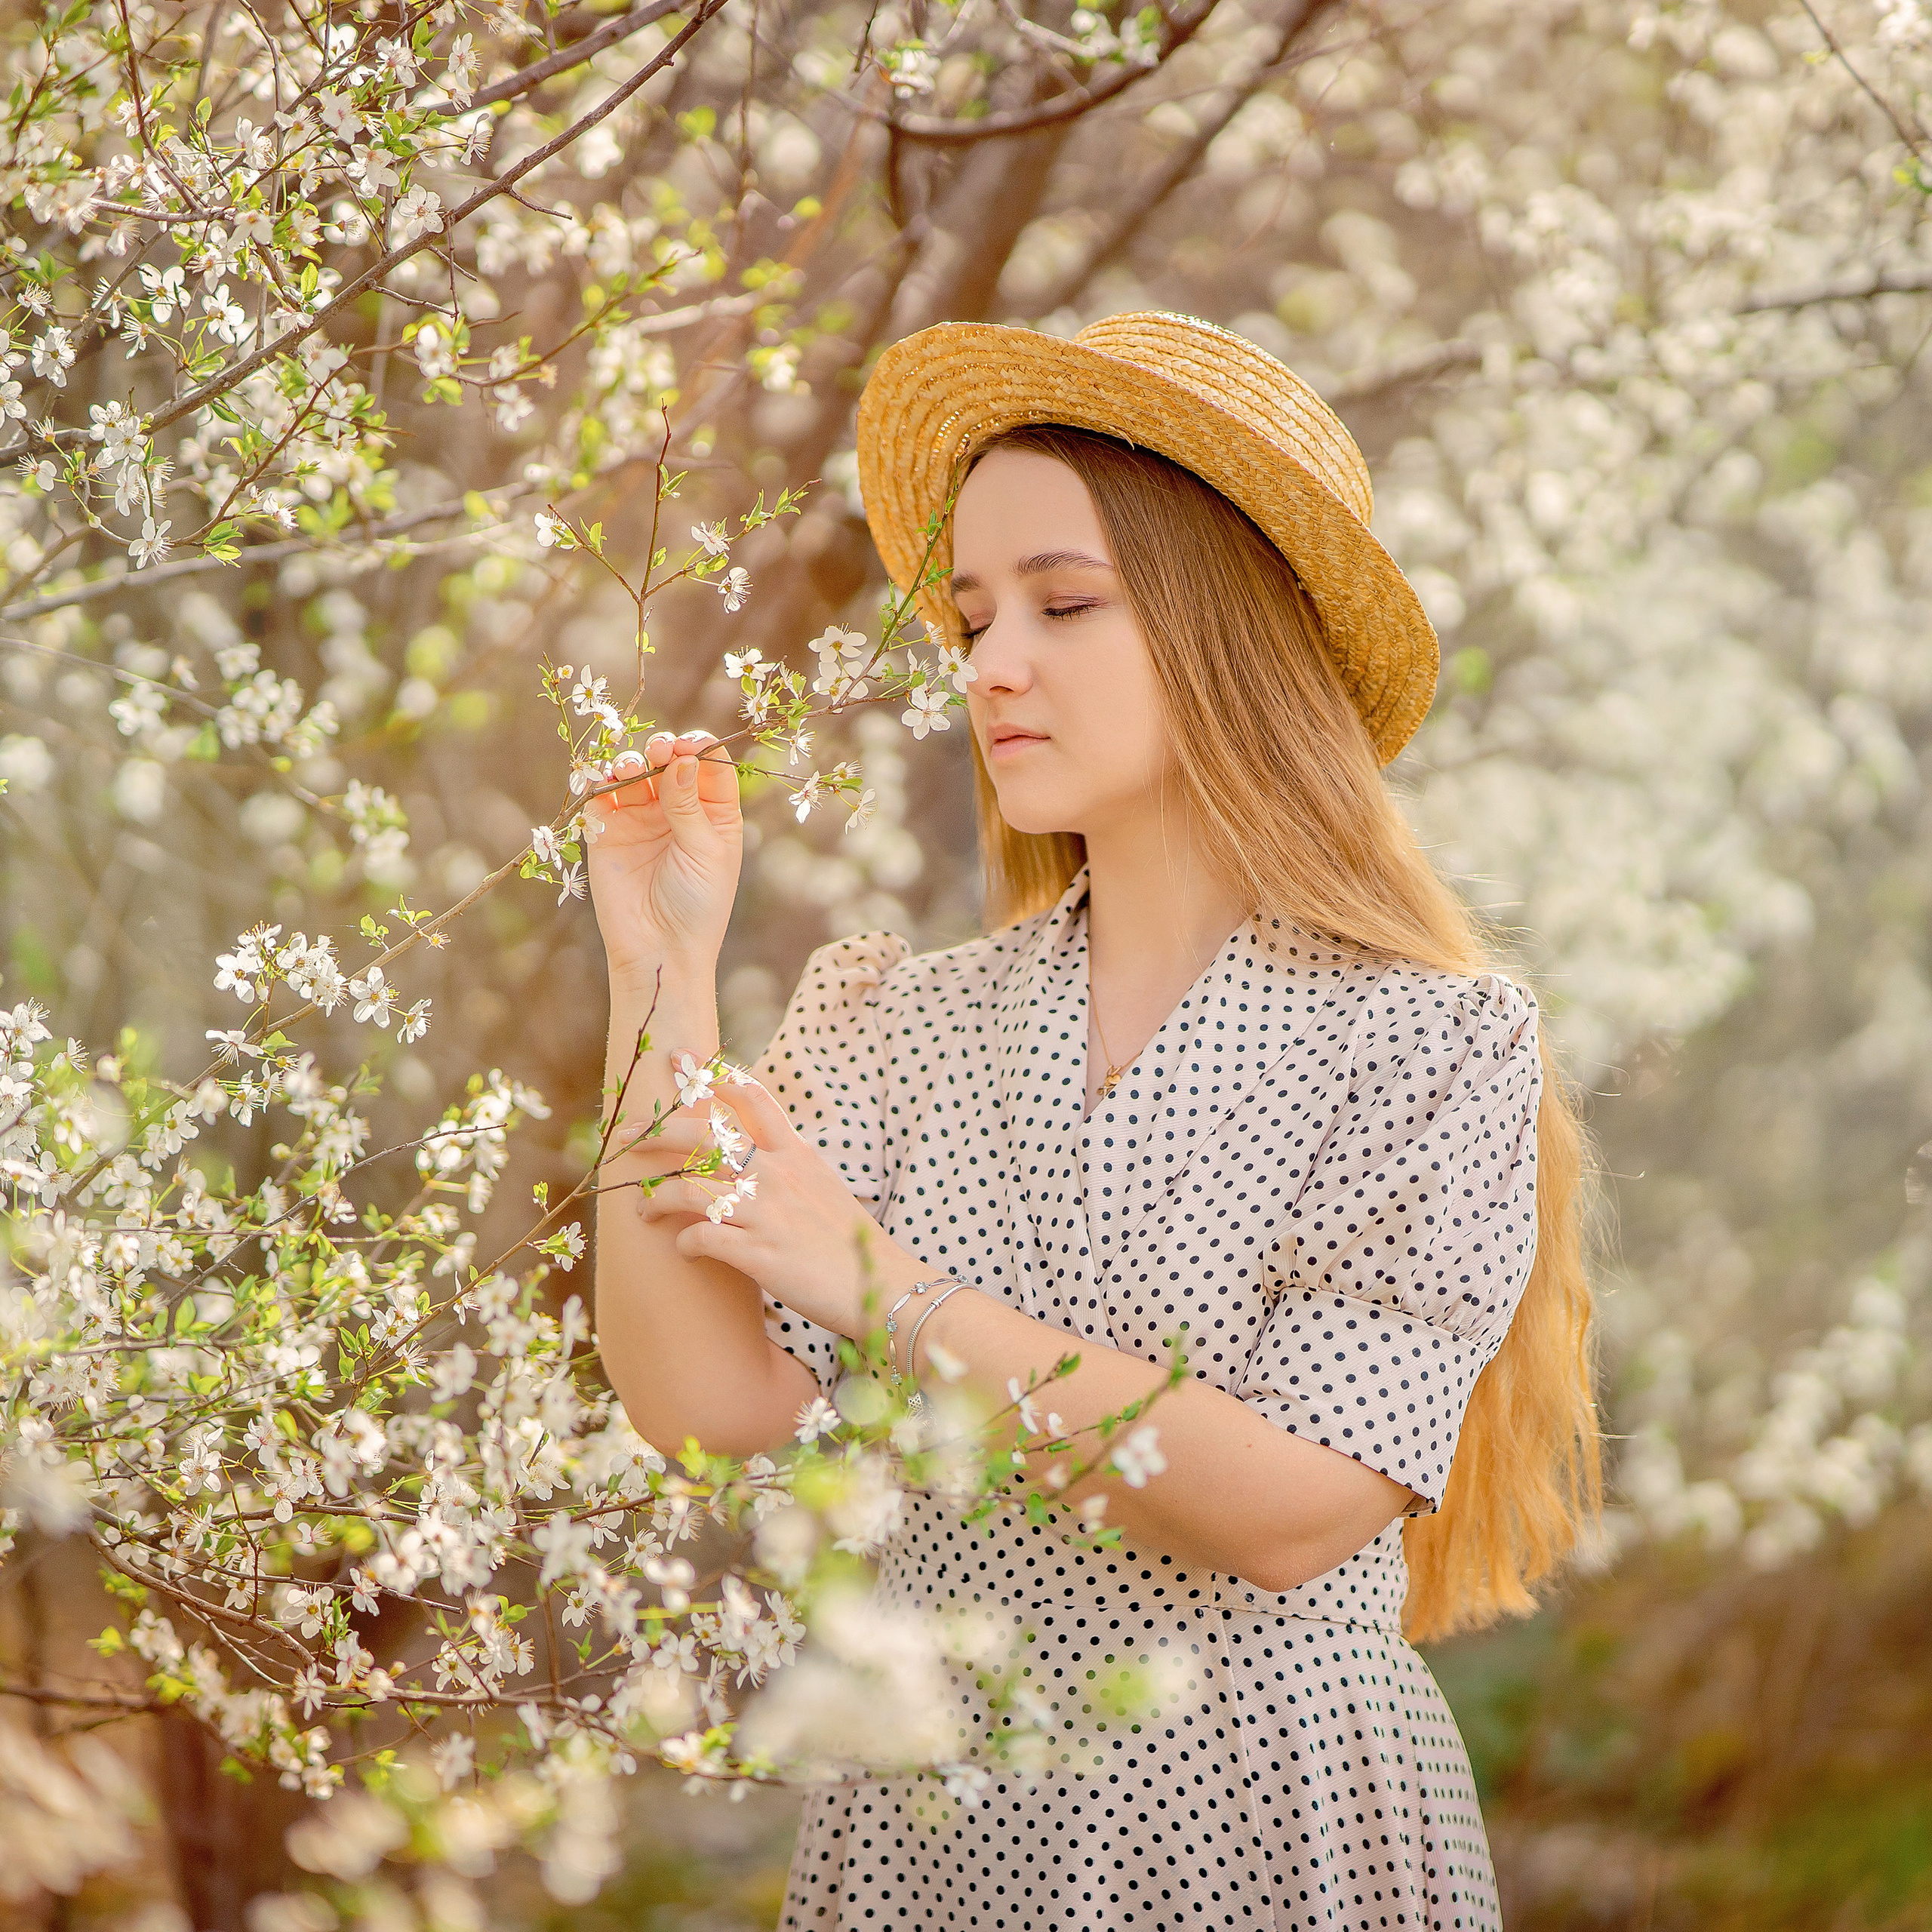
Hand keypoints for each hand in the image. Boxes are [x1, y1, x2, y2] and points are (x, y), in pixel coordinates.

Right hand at [586, 730, 741, 988]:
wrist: (659, 949)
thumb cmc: (698, 905)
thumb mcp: (705, 851)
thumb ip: (690, 805)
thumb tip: (681, 758)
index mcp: (714, 814)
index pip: (710, 765)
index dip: (700, 748)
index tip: (688, 745)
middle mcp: (678, 810)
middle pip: (669, 762)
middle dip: (664, 749)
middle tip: (659, 751)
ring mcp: (641, 818)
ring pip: (635, 773)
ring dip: (632, 762)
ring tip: (631, 768)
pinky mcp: (608, 831)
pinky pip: (602, 796)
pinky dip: (601, 781)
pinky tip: (605, 780)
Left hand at [634, 1066, 920, 1338]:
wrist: (884, 1287)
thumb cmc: (851, 1244)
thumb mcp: (823, 1188)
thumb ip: (789, 1167)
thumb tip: (754, 1157)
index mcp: (796, 1154)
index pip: (751, 1098)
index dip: (712, 1076)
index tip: (681, 1060)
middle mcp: (778, 1175)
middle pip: (704, 1135)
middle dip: (655, 1131)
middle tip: (625, 1136)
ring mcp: (767, 1213)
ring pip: (689, 1189)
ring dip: (656, 1198)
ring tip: (642, 1210)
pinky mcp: (759, 1254)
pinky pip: (700, 1238)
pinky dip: (684, 1243)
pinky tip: (685, 1250)